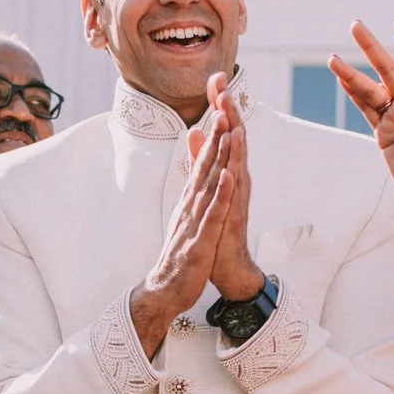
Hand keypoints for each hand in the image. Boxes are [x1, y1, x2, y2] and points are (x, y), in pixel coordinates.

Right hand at [127, 109, 236, 355]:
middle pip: (204, 165)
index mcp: (190, 201)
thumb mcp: (186, 220)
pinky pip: (212, 214)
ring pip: (208, 183)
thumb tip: (193, 176)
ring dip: (218, 156)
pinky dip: (220, 194)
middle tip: (221, 104)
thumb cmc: (180, 255)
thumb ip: (189, 196)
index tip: (220, 108)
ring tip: (227, 130)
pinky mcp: (199, 241)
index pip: (202, 163)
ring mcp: (194, 222)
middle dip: (215, 135)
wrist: (165, 290)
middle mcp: (190, 206)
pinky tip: (227, 176)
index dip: (212, 136)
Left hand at [201, 74, 263, 302]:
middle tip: (224, 83)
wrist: (228, 265)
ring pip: (237, 163)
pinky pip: (233, 198)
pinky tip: (230, 168)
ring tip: (231, 115)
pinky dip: (232, 182)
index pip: (226, 130)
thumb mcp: (206, 185)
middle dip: (229, 111)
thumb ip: (202, 158)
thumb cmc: (218, 226)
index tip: (216, 78)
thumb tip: (196, 132)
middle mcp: (237, 179)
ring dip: (235, 139)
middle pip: (235, 138)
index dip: (221, 105)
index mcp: (229, 170)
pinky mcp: (233, 218)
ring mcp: (237, 198)